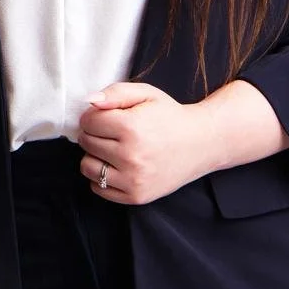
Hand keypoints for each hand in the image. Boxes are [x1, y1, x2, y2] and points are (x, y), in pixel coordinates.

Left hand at [77, 82, 214, 203]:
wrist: (201, 143)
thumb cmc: (170, 116)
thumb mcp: (146, 94)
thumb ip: (115, 93)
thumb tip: (90, 101)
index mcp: (131, 127)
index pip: (87, 121)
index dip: (94, 115)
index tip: (107, 116)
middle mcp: (131, 156)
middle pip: (86, 142)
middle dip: (94, 133)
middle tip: (113, 132)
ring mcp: (134, 179)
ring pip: (87, 166)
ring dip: (95, 156)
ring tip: (112, 149)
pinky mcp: (136, 196)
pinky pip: (98, 188)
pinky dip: (101, 177)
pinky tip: (117, 166)